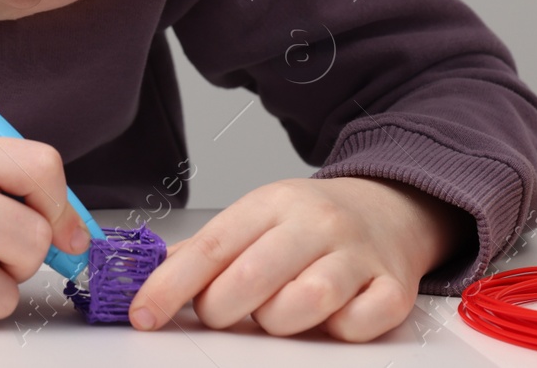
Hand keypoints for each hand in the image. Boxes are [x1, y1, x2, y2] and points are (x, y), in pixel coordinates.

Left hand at [127, 176, 471, 341]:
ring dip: (278, 321)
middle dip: (222, 309)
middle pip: (253, 277)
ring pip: (305, 302)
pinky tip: (329, 318)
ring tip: (276, 312)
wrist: (390, 208)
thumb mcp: (256, 219)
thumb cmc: (311, 223)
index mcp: (273, 203)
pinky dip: (338, 332)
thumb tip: (147, 278)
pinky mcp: (393, 288)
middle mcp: (316, 223)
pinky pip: (357, 326)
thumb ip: (206, 251)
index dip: (171, 284)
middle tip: (221, 312)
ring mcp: (358, 255)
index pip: (212, 247)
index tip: (143, 313)